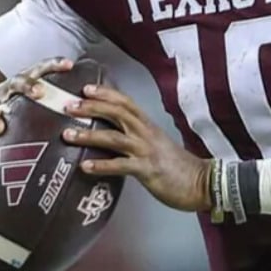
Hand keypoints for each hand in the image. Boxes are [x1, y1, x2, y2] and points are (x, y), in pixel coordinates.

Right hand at [0, 56, 75, 151]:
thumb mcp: (38, 108)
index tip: (70, 64)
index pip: (38, 69)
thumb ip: (60, 105)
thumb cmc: (19, 117)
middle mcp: (5, 93)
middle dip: (26, 85)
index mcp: (23, 85)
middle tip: (38, 91)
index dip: (53, 64)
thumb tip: (96, 104)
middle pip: (14, 82)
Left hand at [63, 83, 212, 211]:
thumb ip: (139, 139)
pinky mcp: (147, 170)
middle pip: (117, 113)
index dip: (106, 94)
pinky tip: (84, 167)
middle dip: (92, 107)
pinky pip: (120, 166)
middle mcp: (147, 134)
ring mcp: (147, 151)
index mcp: (149, 126)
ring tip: (68, 135)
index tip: (86, 88)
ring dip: (88, 135)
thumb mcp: (158, 146)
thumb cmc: (180, 167)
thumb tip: (116, 138)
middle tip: (69, 106)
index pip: (126, 103)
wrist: (203, 182)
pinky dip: (101, 166)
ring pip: (114, 137)